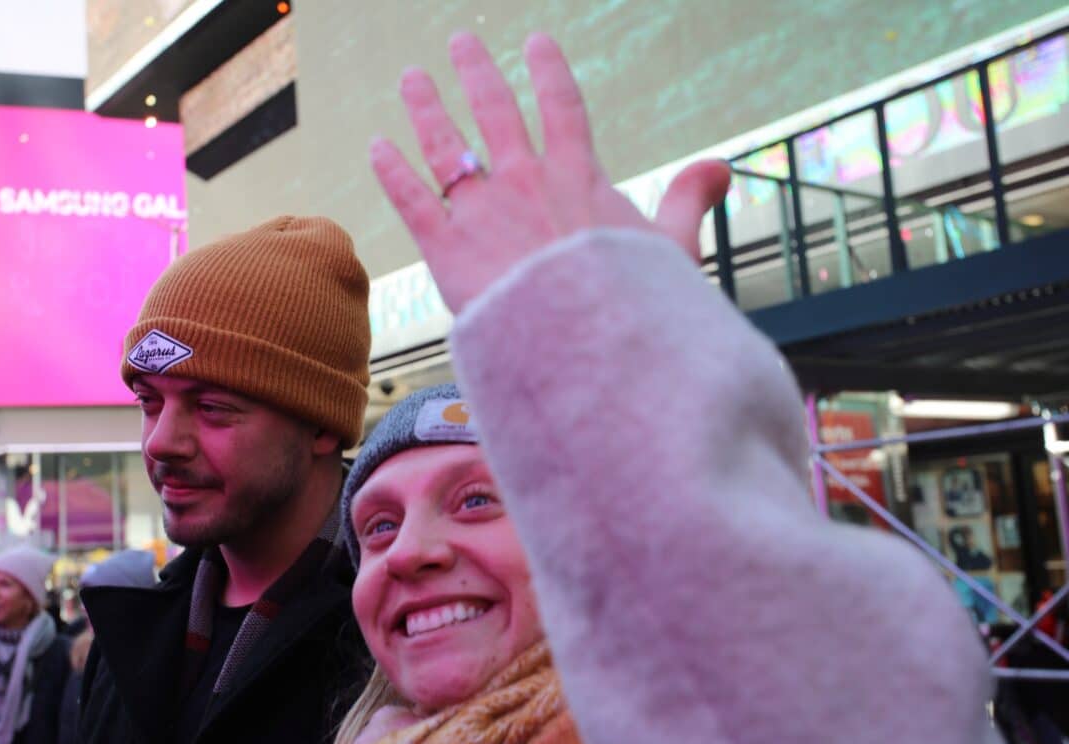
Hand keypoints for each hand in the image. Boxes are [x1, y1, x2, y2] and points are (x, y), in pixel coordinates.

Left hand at [370, 31, 730, 313]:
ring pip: (446, 144)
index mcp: (577, 176)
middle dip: (476, 73)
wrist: (580, 346)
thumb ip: (687, 201)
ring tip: (412, 78)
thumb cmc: (630, 307)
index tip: (536, 41)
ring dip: (426, 108)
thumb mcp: (671, 250)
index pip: (562, 107)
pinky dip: (392, 171)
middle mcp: (524, 181)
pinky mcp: (445, 247)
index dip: (548, 71)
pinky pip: (410, 199)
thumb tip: (721, 166)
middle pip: (495, 111)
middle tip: (461, 43)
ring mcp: (481, 211)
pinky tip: (377, 147)